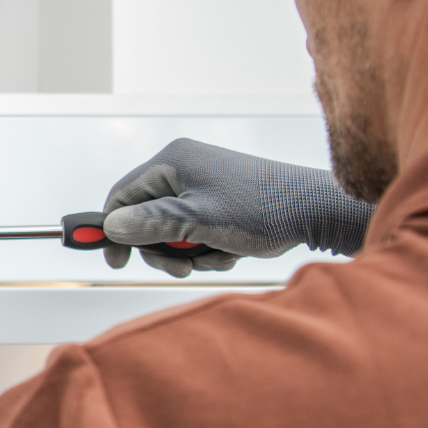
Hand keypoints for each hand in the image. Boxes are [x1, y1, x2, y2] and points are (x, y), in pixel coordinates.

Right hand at [101, 138, 374, 277]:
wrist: (315, 211)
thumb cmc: (263, 209)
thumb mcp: (197, 221)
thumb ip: (150, 223)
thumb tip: (112, 226)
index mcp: (174, 161)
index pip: (123, 194)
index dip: (113, 229)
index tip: (114, 259)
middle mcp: (185, 167)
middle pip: (146, 215)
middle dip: (162, 247)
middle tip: (179, 267)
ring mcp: (203, 184)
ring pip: (172, 228)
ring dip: (188, 251)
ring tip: (215, 256)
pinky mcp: (219, 200)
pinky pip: (194, 229)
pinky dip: (206, 247)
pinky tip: (228, 251)